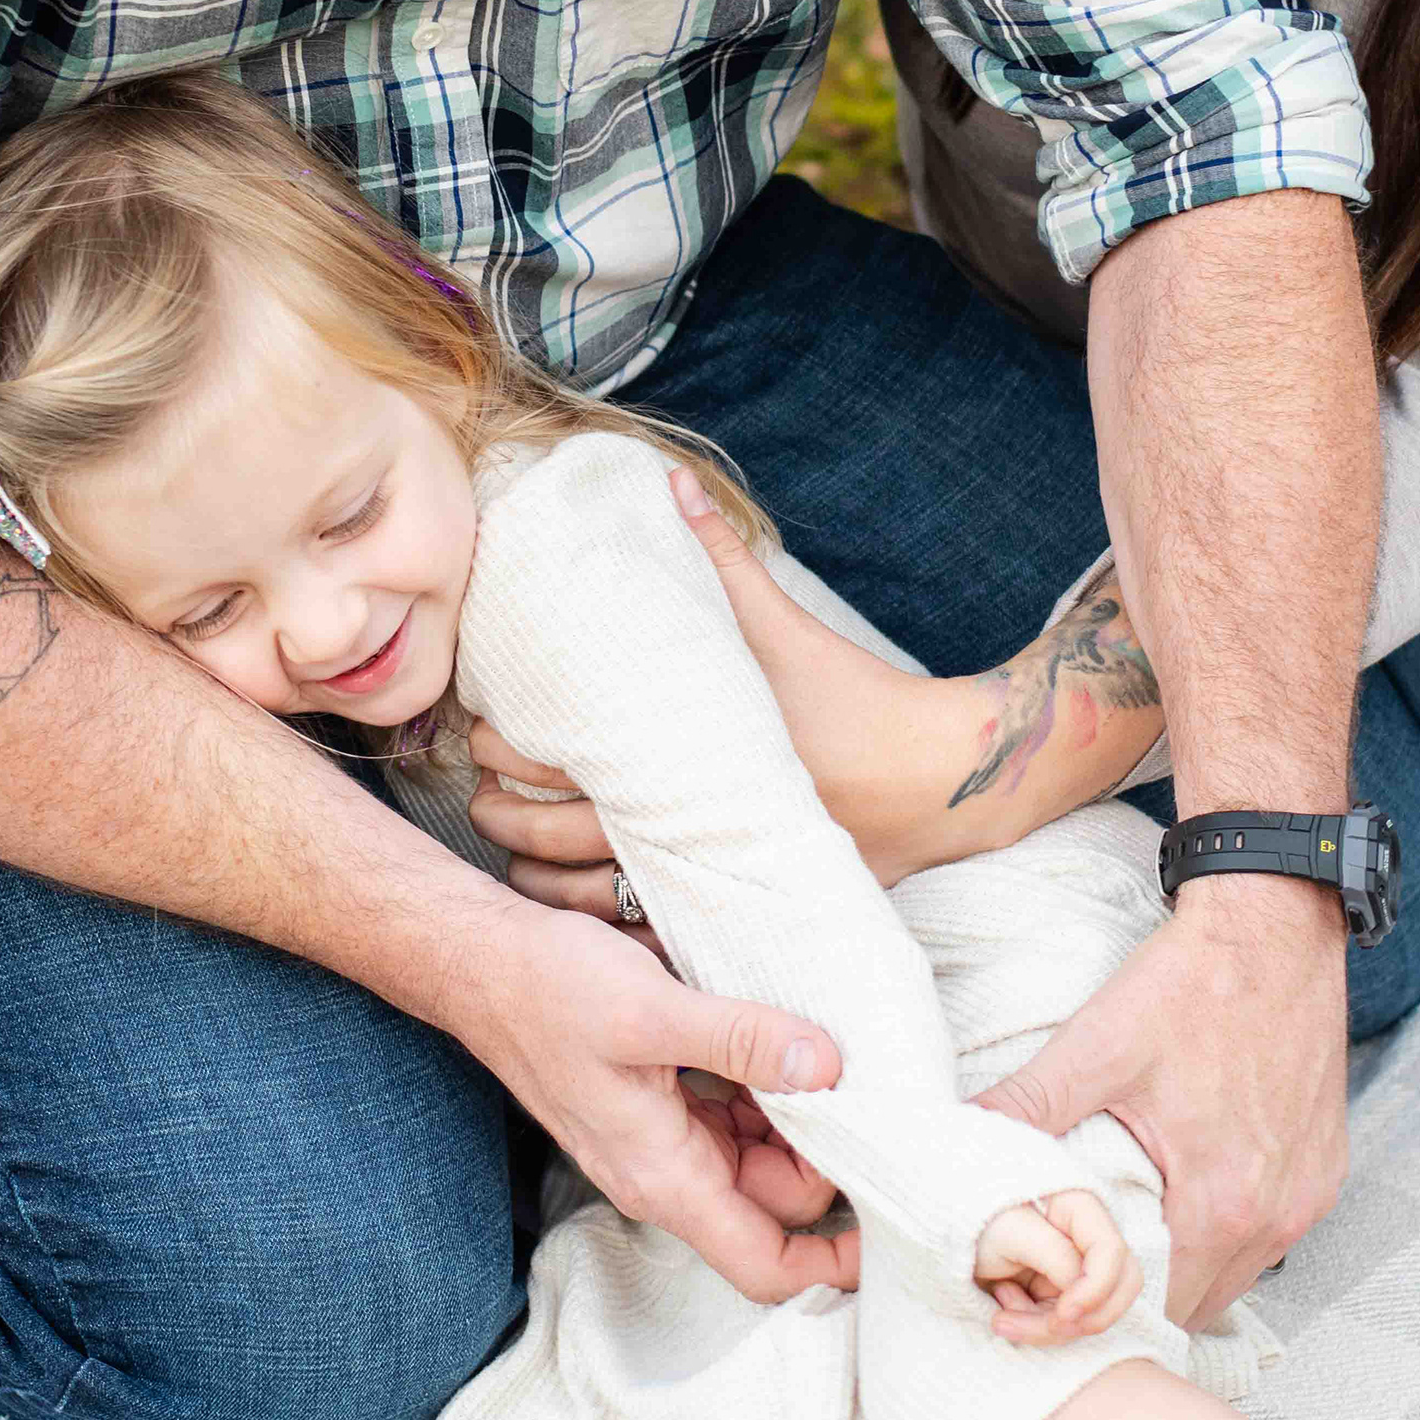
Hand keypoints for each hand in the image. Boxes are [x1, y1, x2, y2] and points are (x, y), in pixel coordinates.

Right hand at [454, 887, 857, 1301]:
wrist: (483, 963)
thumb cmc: (549, 991)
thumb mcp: (652, 1010)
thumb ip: (741, 1040)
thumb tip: (826, 1066)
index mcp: (666, 1177)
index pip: (766, 1264)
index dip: (835, 1260)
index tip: (892, 1216)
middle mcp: (669, 1172)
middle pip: (778, 1203)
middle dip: (828, 1157)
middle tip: (869, 1083)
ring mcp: (667, 1137)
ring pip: (762, 1155)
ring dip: (803, 1116)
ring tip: (837, 1050)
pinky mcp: (666, 1098)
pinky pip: (739, 1113)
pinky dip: (772, 1086)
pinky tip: (788, 1035)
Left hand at [474, 466, 1125, 895]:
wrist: (943, 776)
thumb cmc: (856, 696)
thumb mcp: (783, 623)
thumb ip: (722, 559)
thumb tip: (671, 484)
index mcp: (690, 758)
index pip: (571, 764)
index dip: (513, 752)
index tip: (482, 733)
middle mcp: (695, 824)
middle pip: (565, 838)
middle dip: (504, 818)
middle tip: (475, 794)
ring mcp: (717, 872)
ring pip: (597, 902)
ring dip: (539, 881)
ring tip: (505, 856)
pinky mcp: (742, 904)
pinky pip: (648, 936)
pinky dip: (601, 926)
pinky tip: (573, 909)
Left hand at [974, 1188, 1138, 1345]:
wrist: (947, 1235)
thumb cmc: (978, 1220)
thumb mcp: (1011, 1232)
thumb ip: (1054, 1255)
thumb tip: (1082, 1292)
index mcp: (1080, 1208)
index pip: (1111, 1252)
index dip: (1095, 1290)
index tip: (1064, 1314)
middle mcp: (1086, 1240)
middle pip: (1120, 1287)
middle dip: (1084, 1318)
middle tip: (1046, 1326)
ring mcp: (1076, 1269)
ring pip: (1092, 1315)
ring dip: (1047, 1327)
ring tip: (1001, 1315)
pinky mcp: (1061, 1294)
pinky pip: (1065, 1324)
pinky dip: (1035, 1327)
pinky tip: (1003, 1308)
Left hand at [977, 877, 1348, 1329]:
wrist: (1277, 925)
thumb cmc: (1192, 983)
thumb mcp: (1098, 1044)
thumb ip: (1026, 1104)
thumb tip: (954, 1134)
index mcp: (1221, 1203)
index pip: (1152, 1309)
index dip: (1096, 1312)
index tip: (1053, 1293)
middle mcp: (1276, 1216)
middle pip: (1194, 1305)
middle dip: (1136, 1297)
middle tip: (1080, 1266)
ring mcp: (1308, 1197)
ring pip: (1234, 1275)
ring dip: (1182, 1268)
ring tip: (1126, 1231)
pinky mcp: (1322, 1172)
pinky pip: (1268, 1235)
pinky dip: (1225, 1233)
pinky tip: (1184, 1193)